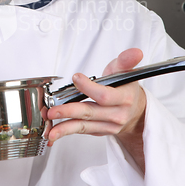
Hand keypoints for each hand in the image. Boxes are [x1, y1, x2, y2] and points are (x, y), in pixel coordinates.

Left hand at [47, 48, 146, 169]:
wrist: (136, 111)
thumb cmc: (126, 88)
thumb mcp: (126, 71)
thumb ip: (126, 61)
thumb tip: (136, 52)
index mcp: (124, 98)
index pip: (105, 96)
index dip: (89, 87)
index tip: (76, 78)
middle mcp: (117, 115)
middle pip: (90, 112)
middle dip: (69, 111)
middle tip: (52, 110)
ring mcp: (108, 126)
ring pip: (84, 125)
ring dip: (64, 127)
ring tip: (50, 129)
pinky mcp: (99, 132)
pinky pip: (81, 131)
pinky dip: (66, 131)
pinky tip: (54, 133)